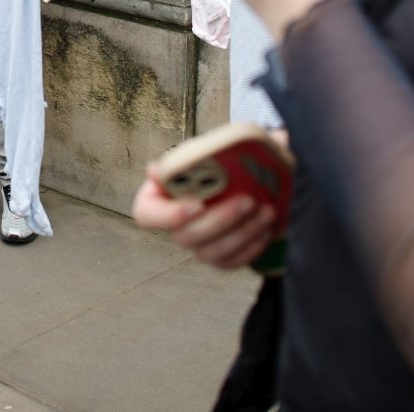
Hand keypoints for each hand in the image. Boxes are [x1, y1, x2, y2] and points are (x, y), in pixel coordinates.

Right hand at [132, 164, 276, 268]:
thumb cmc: (213, 162)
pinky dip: (251, 247)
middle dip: (221, 220)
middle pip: (186, 237)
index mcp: (157, 200)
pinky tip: (267, 228)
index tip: (197, 204)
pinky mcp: (220, 259)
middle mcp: (174, 228)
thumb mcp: (201, 151)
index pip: (147, 216)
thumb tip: (154, 170)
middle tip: (248, 200)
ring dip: (242, 233)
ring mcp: (197, 247)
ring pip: (212, 253)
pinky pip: (232, 262)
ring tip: (266, 211)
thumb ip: (185, 158)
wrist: (241, 176)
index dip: (169, 216)